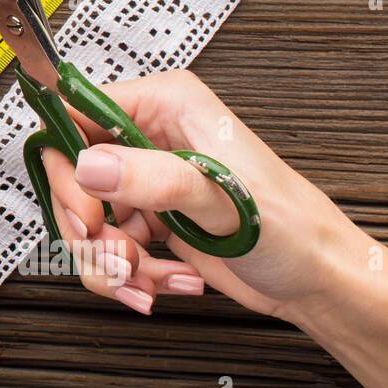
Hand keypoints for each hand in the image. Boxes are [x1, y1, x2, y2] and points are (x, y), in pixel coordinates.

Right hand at [40, 69, 362, 319]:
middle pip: (72, 173)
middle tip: (117, 253)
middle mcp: (150, 137)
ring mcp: (147, 180)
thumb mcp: (223, 200)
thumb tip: (90, 164)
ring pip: (85, 218)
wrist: (317, 282)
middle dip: (89, 226)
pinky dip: (128, 274)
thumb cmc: (293, 229)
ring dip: (109, 260)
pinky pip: (106, 246)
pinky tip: (164, 281)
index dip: (70, 166)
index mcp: (167, 106)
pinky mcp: (148, 218)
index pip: (78, 114)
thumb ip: (154, 178)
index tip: (88, 211)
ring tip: (145, 277)